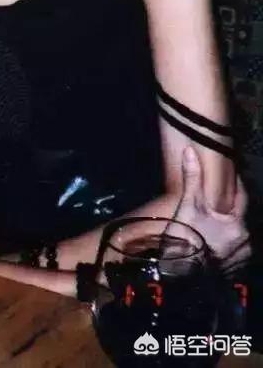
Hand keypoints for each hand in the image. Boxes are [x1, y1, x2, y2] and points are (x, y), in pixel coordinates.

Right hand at [174, 146, 249, 273]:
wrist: (180, 276)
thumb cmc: (185, 238)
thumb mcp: (187, 206)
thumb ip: (192, 179)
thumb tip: (190, 151)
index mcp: (237, 224)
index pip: (241, 197)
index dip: (233, 185)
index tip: (227, 177)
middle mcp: (245, 241)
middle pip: (237, 217)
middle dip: (226, 209)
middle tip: (210, 205)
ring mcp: (241, 258)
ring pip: (236, 234)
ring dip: (226, 228)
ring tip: (209, 225)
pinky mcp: (234, 270)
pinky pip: (233, 250)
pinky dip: (224, 244)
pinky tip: (210, 242)